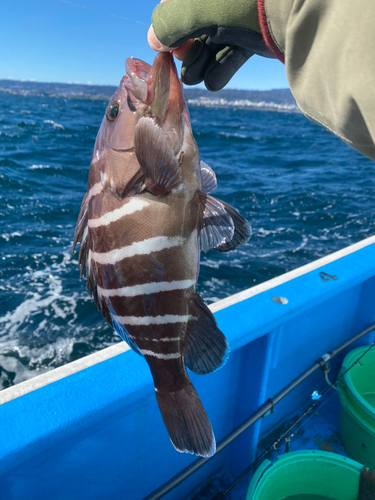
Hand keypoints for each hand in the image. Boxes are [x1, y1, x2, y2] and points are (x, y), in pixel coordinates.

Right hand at [148, 0, 274, 90]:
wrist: (300, 10)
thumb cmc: (243, 1)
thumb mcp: (196, 6)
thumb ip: (169, 21)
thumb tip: (153, 39)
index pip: (178, 1)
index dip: (168, 24)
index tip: (164, 46)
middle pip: (196, 23)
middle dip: (185, 48)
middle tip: (180, 66)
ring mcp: (243, 14)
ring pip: (214, 40)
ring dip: (201, 62)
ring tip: (194, 80)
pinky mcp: (259, 35)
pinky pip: (235, 52)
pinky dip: (223, 68)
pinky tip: (213, 84)